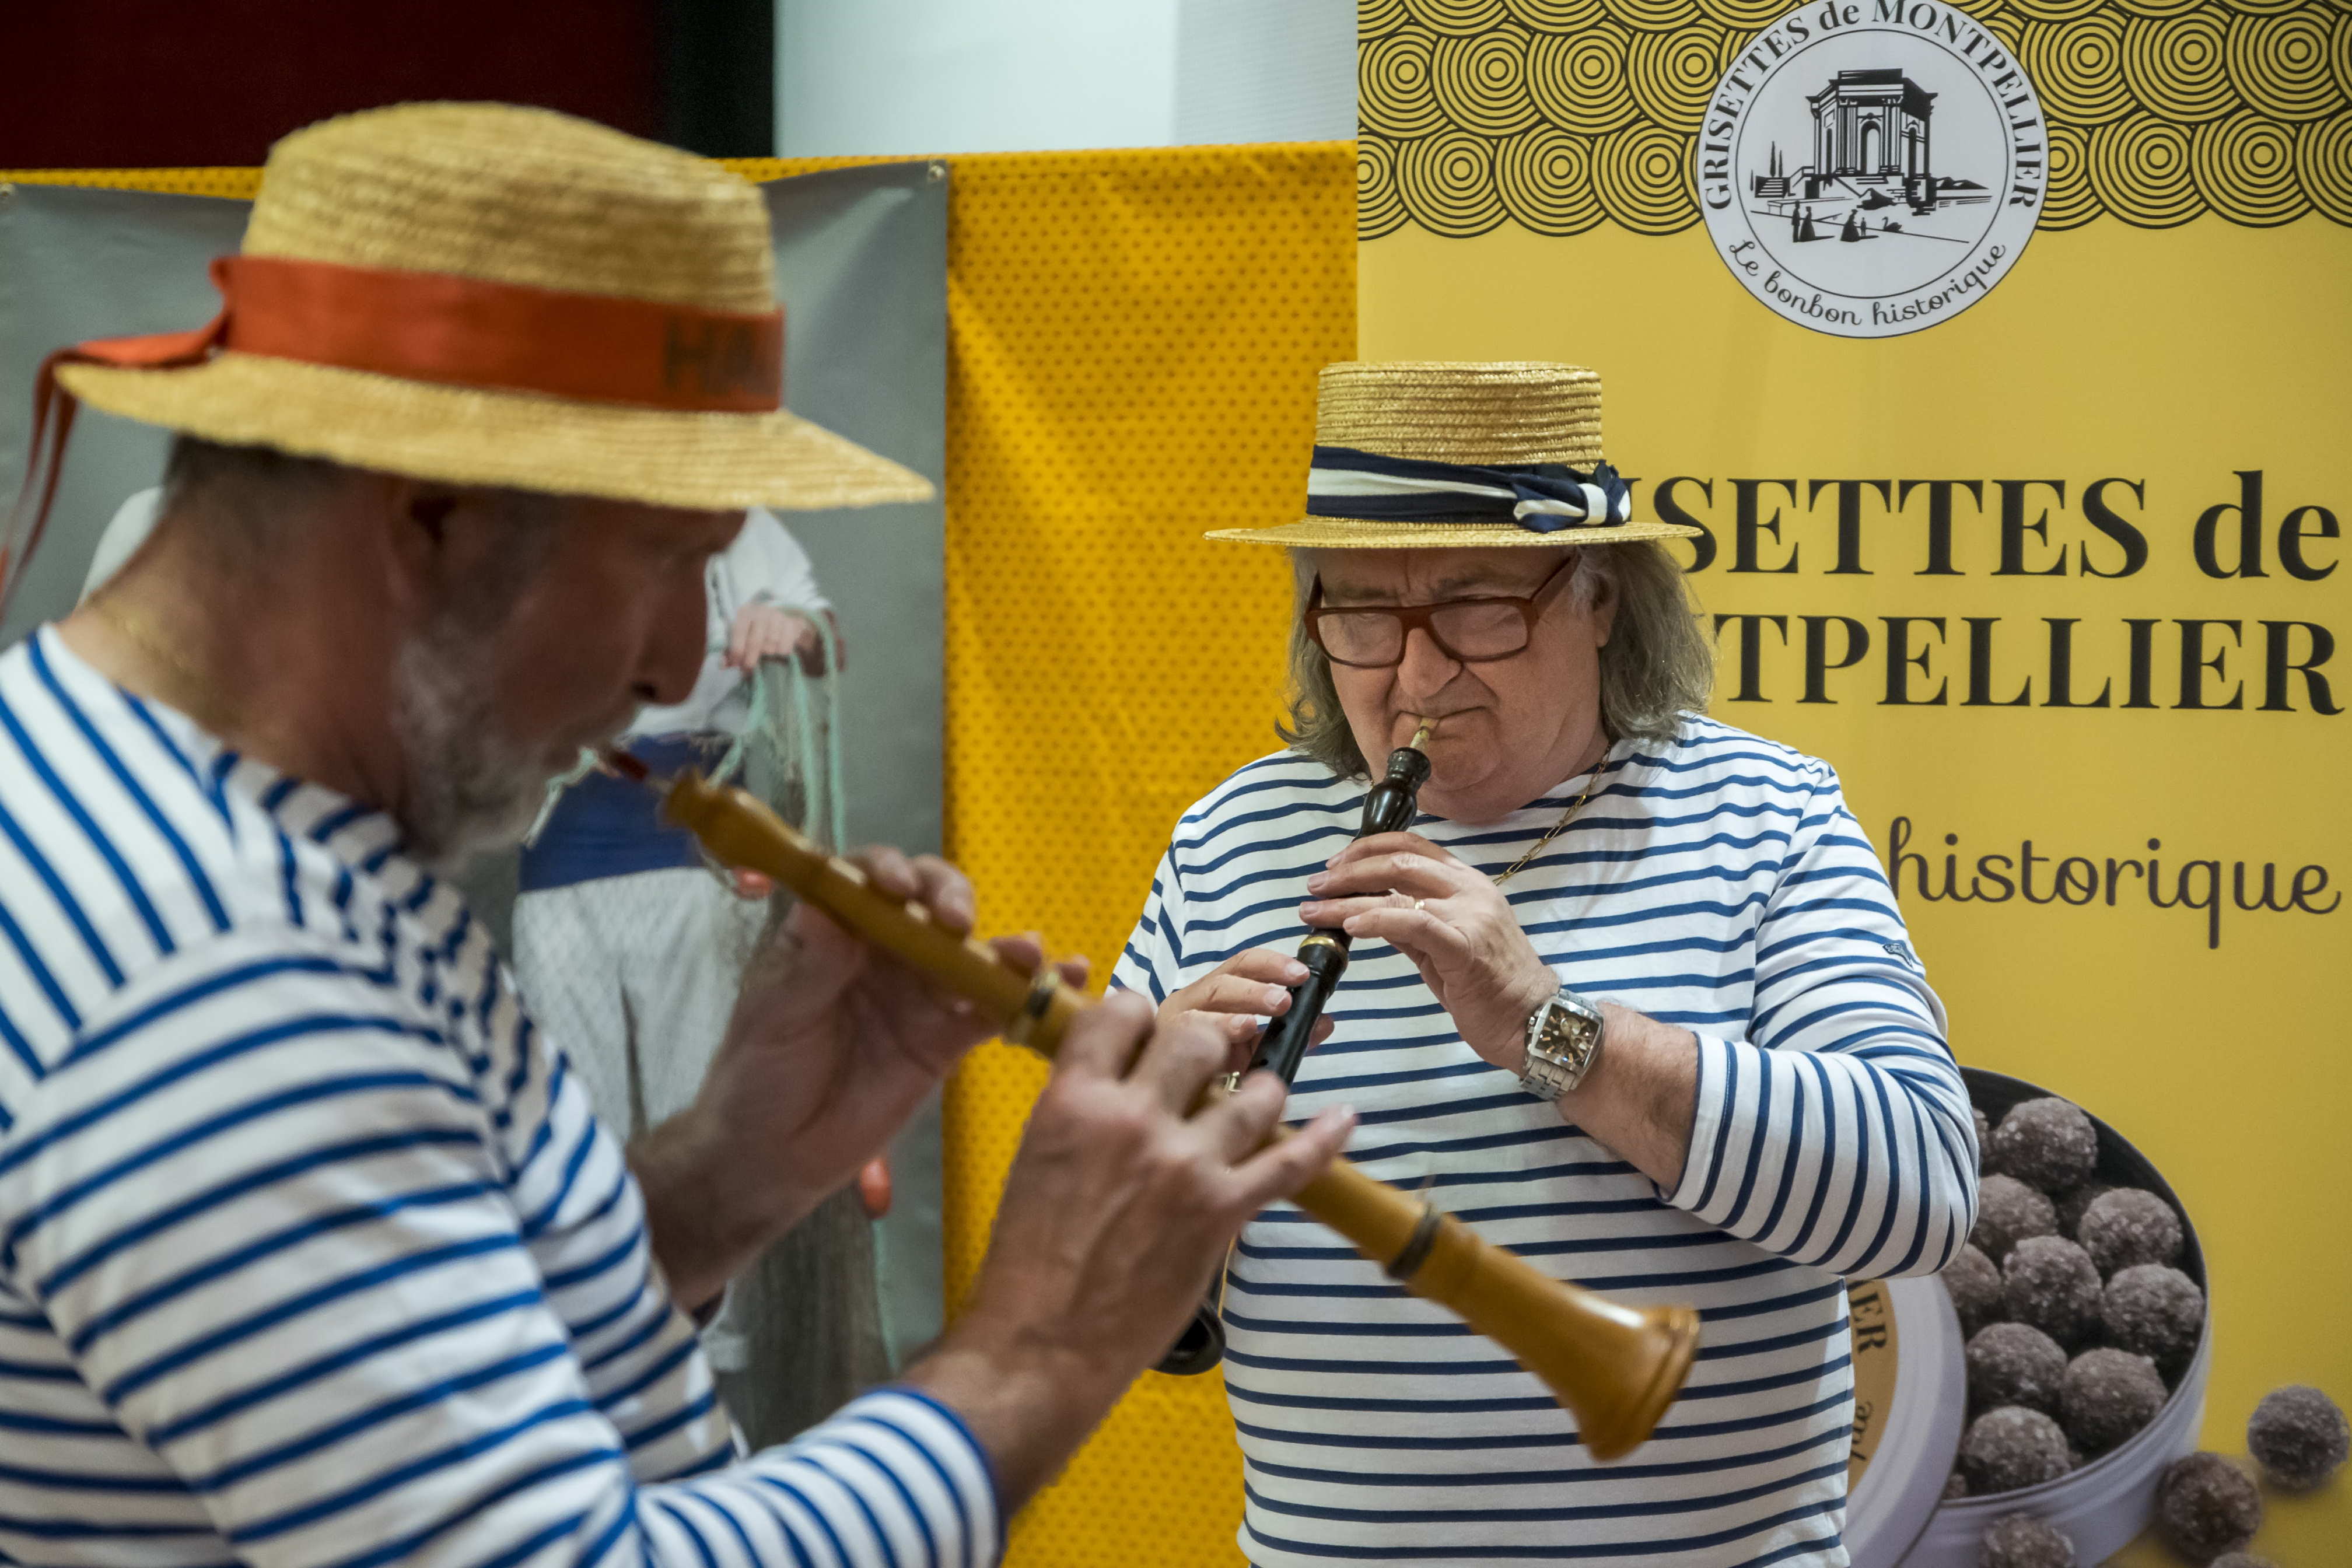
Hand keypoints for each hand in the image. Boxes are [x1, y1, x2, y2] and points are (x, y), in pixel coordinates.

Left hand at [634, 847, 1085, 1306]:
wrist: (773, 1158)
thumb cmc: (758, 1074)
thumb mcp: (773, 1013)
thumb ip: (810, 965)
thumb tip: (833, 908)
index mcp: (835, 930)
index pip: (870, 878)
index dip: (890, 872)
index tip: (898, 890)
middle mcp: (884, 950)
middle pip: (932, 901)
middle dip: (953, 900)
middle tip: (957, 924)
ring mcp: (920, 993)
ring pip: (971, 952)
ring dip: (1005, 946)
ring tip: (1028, 955)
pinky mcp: (947, 1040)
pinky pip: (993, 1010)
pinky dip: (1028, 996)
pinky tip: (1065, 982)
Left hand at [725, 602, 823, 673]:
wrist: (779, 623)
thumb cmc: (754, 632)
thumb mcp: (739, 639)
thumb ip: (729, 652)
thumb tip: (722, 665)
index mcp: (744, 612)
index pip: (738, 631)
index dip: (736, 650)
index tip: (735, 664)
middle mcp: (761, 611)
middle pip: (755, 641)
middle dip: (750, 658)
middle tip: (748, 669)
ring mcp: (778, 616)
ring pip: (771, 645)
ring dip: (767, 655)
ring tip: (765, 656)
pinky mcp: (791, 624)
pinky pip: (785, 646)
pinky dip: (781, 653)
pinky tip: (778, 651)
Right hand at [906, 994, 1354, 1506]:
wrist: (1042, 1343)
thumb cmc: (1028, 1259)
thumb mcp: (1038, 1155)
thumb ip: (1083, 1109)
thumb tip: (1122, 1081)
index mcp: (1074, 1100)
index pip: (1123, 1010)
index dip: (1143, 1016)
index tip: (1152, 1035)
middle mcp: (1133, 1117)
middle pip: (1197, 1036)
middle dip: (1209, 1045)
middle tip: (1211, 1065)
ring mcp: (1185, 1163)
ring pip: (1254, 1090)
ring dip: (1261, 1090)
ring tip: (1260, 1097)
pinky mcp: (1223, 1210)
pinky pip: (1292, 1159)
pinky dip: (1325, 1136)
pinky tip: (1344, 1118)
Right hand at [1158, 947, 1336, 1057]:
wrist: (1180, 1101)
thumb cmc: (1218, 1068)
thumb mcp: (1257, 1047)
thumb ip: (1289, 1032)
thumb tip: (1325, 1022)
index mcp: (1217, 991)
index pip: (1244, 965)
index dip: (1273, 964)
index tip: (1301, 974)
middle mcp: (1192, 999)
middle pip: (1224, 982)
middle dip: (1257, 989)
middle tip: (1285, 1000)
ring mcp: (1174, 1021)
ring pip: (1206, 1003)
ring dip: (1237, 1008)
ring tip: (1259, 1018)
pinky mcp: (1163, 1044)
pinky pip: (1190, 1034)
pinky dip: (1218, 1030)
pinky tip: (1238, 1036)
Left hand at [1300, 831, 1556, 1070]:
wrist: (1535, 1021)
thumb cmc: (1492, 986)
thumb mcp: (1446, 945)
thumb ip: (1411, 923)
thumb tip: (1368, 910)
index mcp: (1467, 882)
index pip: (1411, 845)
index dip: (1366, 849)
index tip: (1334, 865)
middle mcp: (1469, 890)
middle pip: (1397, 861)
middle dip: (1347, 871)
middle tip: (1314, 886)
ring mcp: (1470, 915)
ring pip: (1397, 891)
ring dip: (1346, 899)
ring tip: (1314, 909)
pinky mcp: (1465, 947)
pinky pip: (1413, 923)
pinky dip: (1376, 920)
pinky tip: (1350, 926)